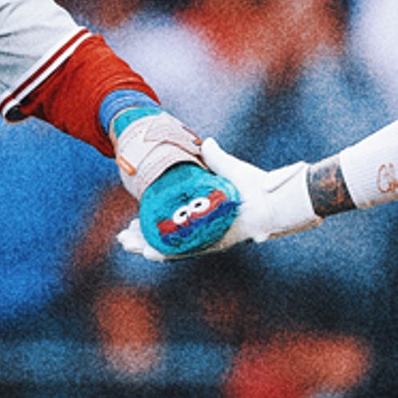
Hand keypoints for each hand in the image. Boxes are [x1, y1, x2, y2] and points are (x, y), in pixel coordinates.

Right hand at [118, 138, 320, 261]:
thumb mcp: (228, 167)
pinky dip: (169, 254)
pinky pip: (188, 251)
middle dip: (142, 240)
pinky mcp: (217, 243)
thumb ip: (214, 158)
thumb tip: (205, 142)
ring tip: (129, 246)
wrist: (275, 198)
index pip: (169, 223)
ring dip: (149, 248)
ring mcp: (208, 238)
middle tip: (122, 238)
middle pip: (165, 240)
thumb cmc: (255, 185)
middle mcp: (202, 231)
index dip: (149, 225)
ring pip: (171, 248)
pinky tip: (151, 254)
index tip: (132, 221)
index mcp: (202, 216)